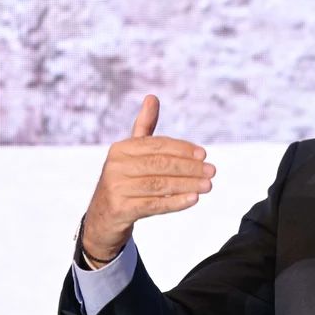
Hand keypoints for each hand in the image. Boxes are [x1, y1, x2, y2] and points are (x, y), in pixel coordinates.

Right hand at [81, 95, 214, 260]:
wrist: (103, 217)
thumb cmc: (124, 180)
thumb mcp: (132, 153)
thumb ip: (144, 128)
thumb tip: (152, 97)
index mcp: (121, 149)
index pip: (157, 145)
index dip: (182, 149)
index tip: (204, 154)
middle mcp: (115, 166)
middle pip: (160, 164)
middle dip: (189, 167)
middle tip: (212, 171)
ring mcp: (116, 188)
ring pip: (159, 184)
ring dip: (187, 184)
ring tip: (208, 185)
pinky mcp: (120, 209)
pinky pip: (153, 205)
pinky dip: (175, 202)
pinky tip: (193, 199)